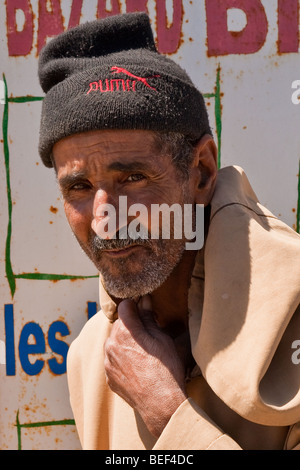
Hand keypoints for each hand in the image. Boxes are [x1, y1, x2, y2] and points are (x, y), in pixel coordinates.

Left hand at [104, 295, 186, 437]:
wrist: (160, 403)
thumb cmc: (165, 369)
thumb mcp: (161, 338)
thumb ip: (148, 317)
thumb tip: (144, 301)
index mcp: (124, 331)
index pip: (124, 306)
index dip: (136, 305)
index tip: (144, 310)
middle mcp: (111, 344)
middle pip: (118, 324)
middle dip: (131, 324)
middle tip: (147, 333)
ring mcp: (108, 362)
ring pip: (114, 342)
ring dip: (124, 341)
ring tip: (143, 352)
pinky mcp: (108, 376)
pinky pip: (113, 359)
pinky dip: (122, 358)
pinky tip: (137, 366)